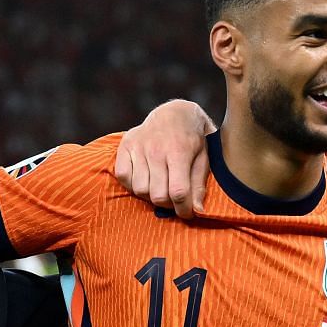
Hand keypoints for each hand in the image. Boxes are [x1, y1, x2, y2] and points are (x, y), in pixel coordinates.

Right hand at [115, 100, 213, 217]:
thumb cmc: (193, 139)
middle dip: (168, 205)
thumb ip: (198, 185)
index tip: (187, 213)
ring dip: (151, 195)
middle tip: (174, 201)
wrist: (175, 112)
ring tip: (160, 188)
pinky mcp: (125, 145)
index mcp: (179, 151)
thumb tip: (197, 210)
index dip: (183, 209)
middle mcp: (156, 149)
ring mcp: (138, 146)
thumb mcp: (203, 159)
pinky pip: (123, 177)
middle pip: (157, 195)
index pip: (178, 192)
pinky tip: (146, 179)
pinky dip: (133, 184)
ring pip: (140, 189)